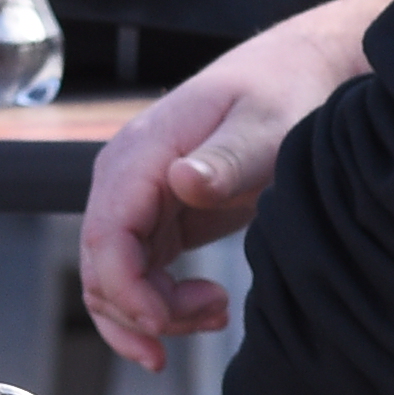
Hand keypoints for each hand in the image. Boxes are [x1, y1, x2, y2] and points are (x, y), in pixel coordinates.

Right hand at [74, 0, 393, 370]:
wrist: (293, 72)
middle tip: (214, 317)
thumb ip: (226, 159)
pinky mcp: (155, 219)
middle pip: (99, 269)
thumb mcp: (267, 126)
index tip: (170, 322)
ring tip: (217, 312)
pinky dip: (159, 307)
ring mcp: (135, 200)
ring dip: (154, 316)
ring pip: (111, 281)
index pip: (106, 238)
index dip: (128, 292)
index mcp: (140, 155)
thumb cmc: (282, 94)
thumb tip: (182, 181)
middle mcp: (123, 179)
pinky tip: (205, 311)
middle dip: (144, 313)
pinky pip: (134, 276)